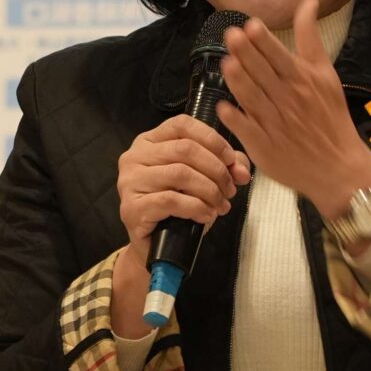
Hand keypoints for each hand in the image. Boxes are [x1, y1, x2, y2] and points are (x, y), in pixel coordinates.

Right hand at [113, 114, 250, 333]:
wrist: (155, 245)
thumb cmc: (177, 208)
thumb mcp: (203, 179)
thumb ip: (225, 167)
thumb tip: (241, 170)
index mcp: (149, 141)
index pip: (182, 125)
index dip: (212, 139)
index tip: (231, 161)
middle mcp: (134, 157)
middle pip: (185, 149)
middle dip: (216, 170)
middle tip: (230, 190)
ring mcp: (129, 182)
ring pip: (180, 173)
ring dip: (209, 190)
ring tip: (221, 205)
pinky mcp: (132, 208)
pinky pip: (171, 200)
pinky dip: (196, 207)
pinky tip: (207, 215)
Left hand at [216, 0, 370, 218]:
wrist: (339, 166)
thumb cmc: (330, 115)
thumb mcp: (325, 72)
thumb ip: (309, 36)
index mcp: (303, 80)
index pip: (280, 57)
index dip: (264, 42)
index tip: (250, 26)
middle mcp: (288, 99)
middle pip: (263, 73)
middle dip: (246, 54)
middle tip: (230, 36)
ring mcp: (275, 123)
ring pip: (252, 98)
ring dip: (238, 81)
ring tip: (226, 64)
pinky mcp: (264, 146)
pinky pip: (246, 129)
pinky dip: (235, 118)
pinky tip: (223, 106)